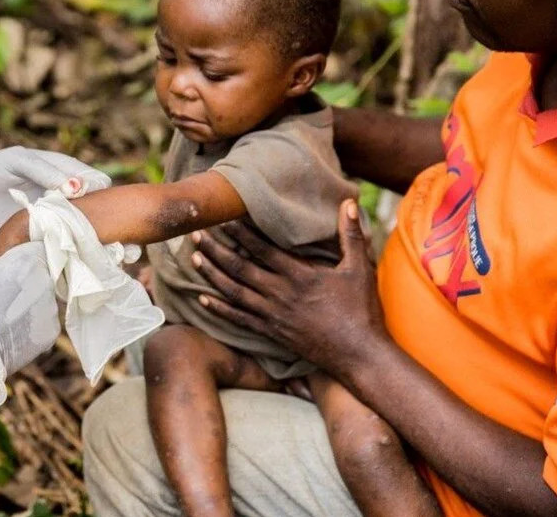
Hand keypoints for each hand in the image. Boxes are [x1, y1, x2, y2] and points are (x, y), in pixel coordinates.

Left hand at [0, 146, 110, 258]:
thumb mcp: (16, 162)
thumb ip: (44, 170)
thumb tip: (77, 188)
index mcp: (62, 172)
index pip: (92, 179)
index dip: (98, 187)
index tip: (96, 196)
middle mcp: (65, 198)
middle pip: (95, 206)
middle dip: (104, 215)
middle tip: (104, 224)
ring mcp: (57, 222)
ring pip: (86, 228)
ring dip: (96, 235)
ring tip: (105, 243)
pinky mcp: (45, 242)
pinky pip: (66, 247)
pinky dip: (77, 250)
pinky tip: (83, 255)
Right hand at [0, 242, 59, 408]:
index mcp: (28, 260)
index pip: (36, 252)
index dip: (25, 260)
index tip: (14, 271)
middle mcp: (46, 281)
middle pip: (43, 277)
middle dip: (29, 284)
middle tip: (7, 298)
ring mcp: (51, 308)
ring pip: (44, 302)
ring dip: (31, 307)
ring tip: (7, 318)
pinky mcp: (51, 331)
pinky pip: (44, 324)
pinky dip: (33, 328)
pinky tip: (14, 332)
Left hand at [191, 200, 388, 379]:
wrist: (360, 355)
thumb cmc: (362, 310)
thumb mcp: (360, 269)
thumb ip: (351, 235)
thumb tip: (349, 203)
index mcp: (300, 276)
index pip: (262, 249)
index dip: (240, 233)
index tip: (223, 219)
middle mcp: (280, 294)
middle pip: (240, 269)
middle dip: (216, 250)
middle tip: (196, 234)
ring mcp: (273, 316)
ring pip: (234, 292)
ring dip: (212, 275)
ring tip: (194, 258)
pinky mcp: (271, 333)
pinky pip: (239, 319)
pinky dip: (219, 308)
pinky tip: (202, 298)